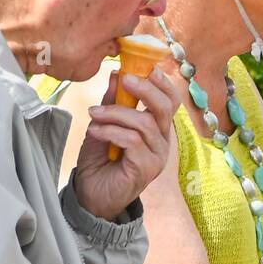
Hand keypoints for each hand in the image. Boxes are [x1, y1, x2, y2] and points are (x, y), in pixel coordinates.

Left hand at [75, 66, 183, 219]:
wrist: (90, 196)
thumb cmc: (100, 161)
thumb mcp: (105, 124)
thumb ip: (113, 101)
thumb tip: (117, 73)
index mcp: (158, 129)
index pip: (171, 101)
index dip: (163, 83)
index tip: (148, 67)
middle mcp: (163, 142)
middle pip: (166, 108)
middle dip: (146, 90)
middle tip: (125, 80)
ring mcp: (157, 156)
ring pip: (144, 123)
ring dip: (116, 114)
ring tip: (94, 114)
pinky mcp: (146, 169)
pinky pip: (132, 141)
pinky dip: (111, 131)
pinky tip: (95, 132)